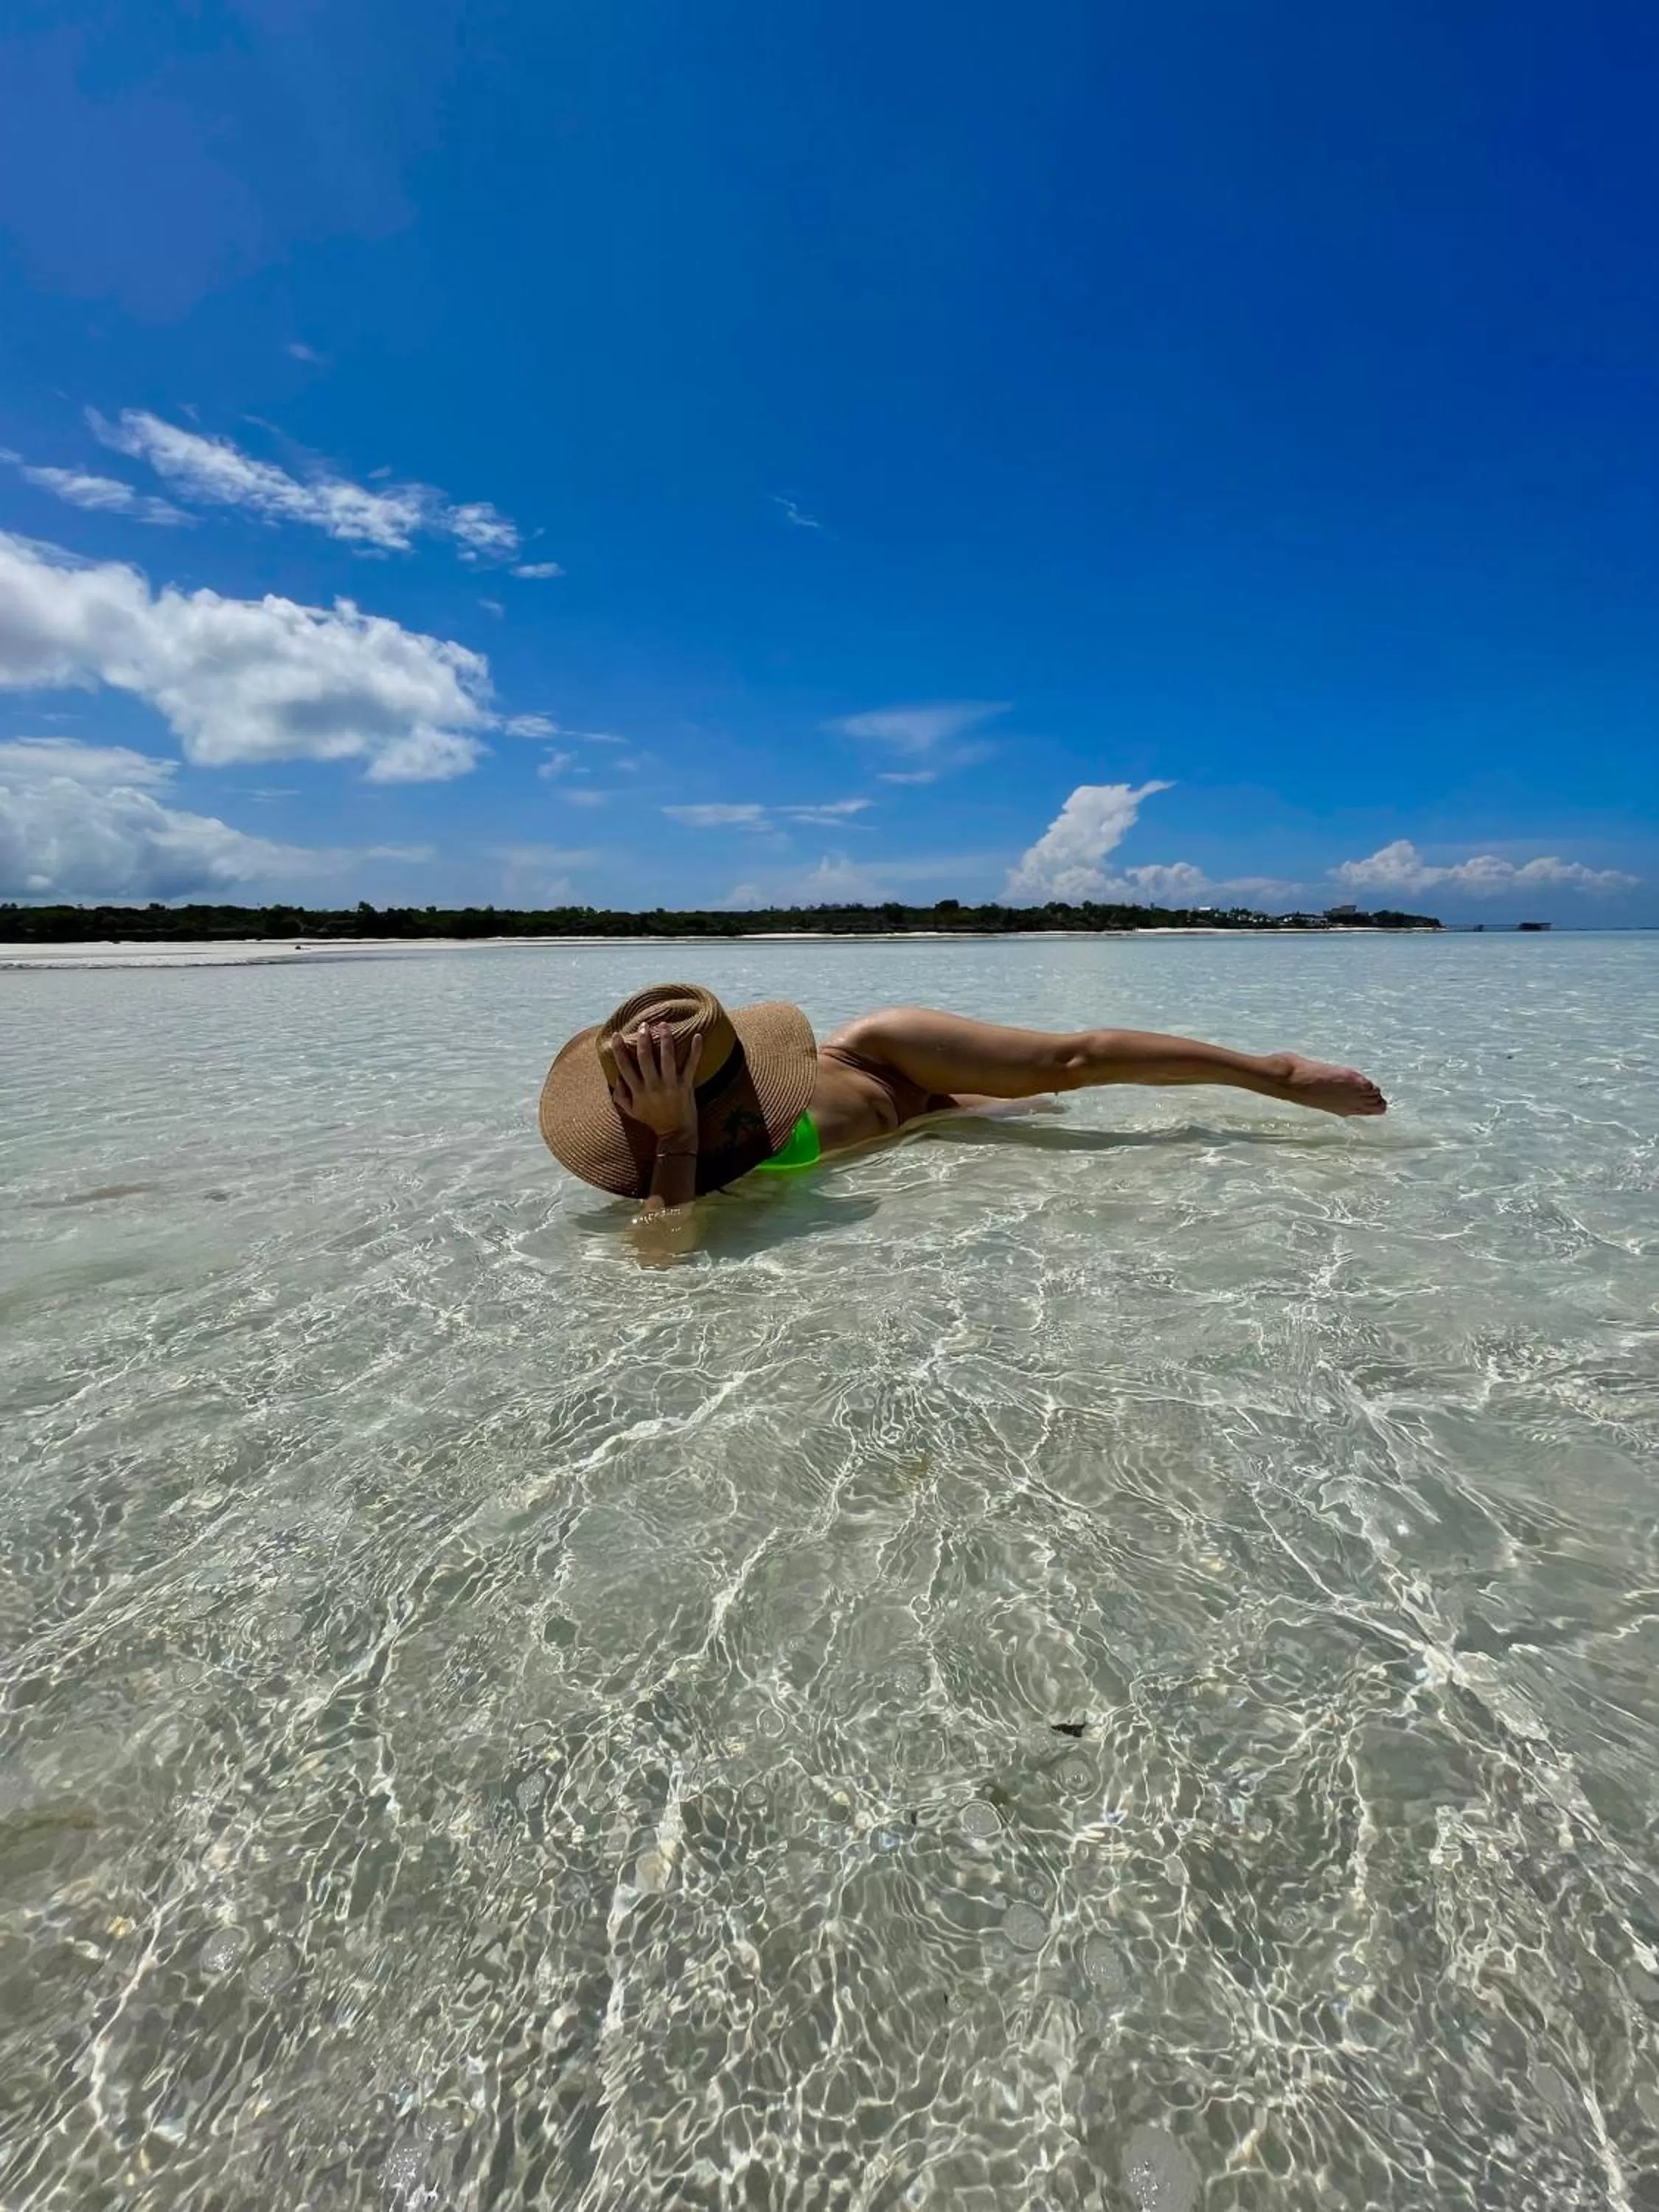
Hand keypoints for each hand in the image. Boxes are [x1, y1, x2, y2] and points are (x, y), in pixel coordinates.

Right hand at [609, 1022, 702, 1140]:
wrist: (675, 1134)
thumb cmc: (653, 1120)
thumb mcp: (631, 1111)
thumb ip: (620, 1095)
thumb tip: (617, 1078)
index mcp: (637, 1091)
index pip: (625, 1066)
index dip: (619, 1049)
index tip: (617, 1035)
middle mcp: (652, 1086)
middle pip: (645, 1057)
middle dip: (643, 1039)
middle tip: (643, 1025)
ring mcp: (670, 1085)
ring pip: (667, 1057)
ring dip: (665, 1039)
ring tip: (663, 1024)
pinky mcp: (686, 1086)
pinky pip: (691, 1065)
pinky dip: (695, 1050)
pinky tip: (698, 1036)